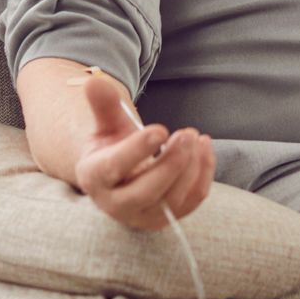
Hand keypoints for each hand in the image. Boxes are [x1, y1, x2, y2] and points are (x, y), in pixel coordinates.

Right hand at [70, 74, 215, 230]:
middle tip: (187, 133)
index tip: (160, 129)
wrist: (122, 177)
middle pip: (147, 191)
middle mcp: (116, 205)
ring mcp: (145, 216)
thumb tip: (95, 81)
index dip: (137, 150)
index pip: (114, 168)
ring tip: (195, 136)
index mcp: (95, 178)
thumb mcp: (106, 124)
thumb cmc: (113, 145)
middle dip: (171, 163)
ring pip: (172, 199)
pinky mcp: (169, 217)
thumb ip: (103, 104)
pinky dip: (204, 173)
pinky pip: (192, 200)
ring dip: (190, 166)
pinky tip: (205, 146)